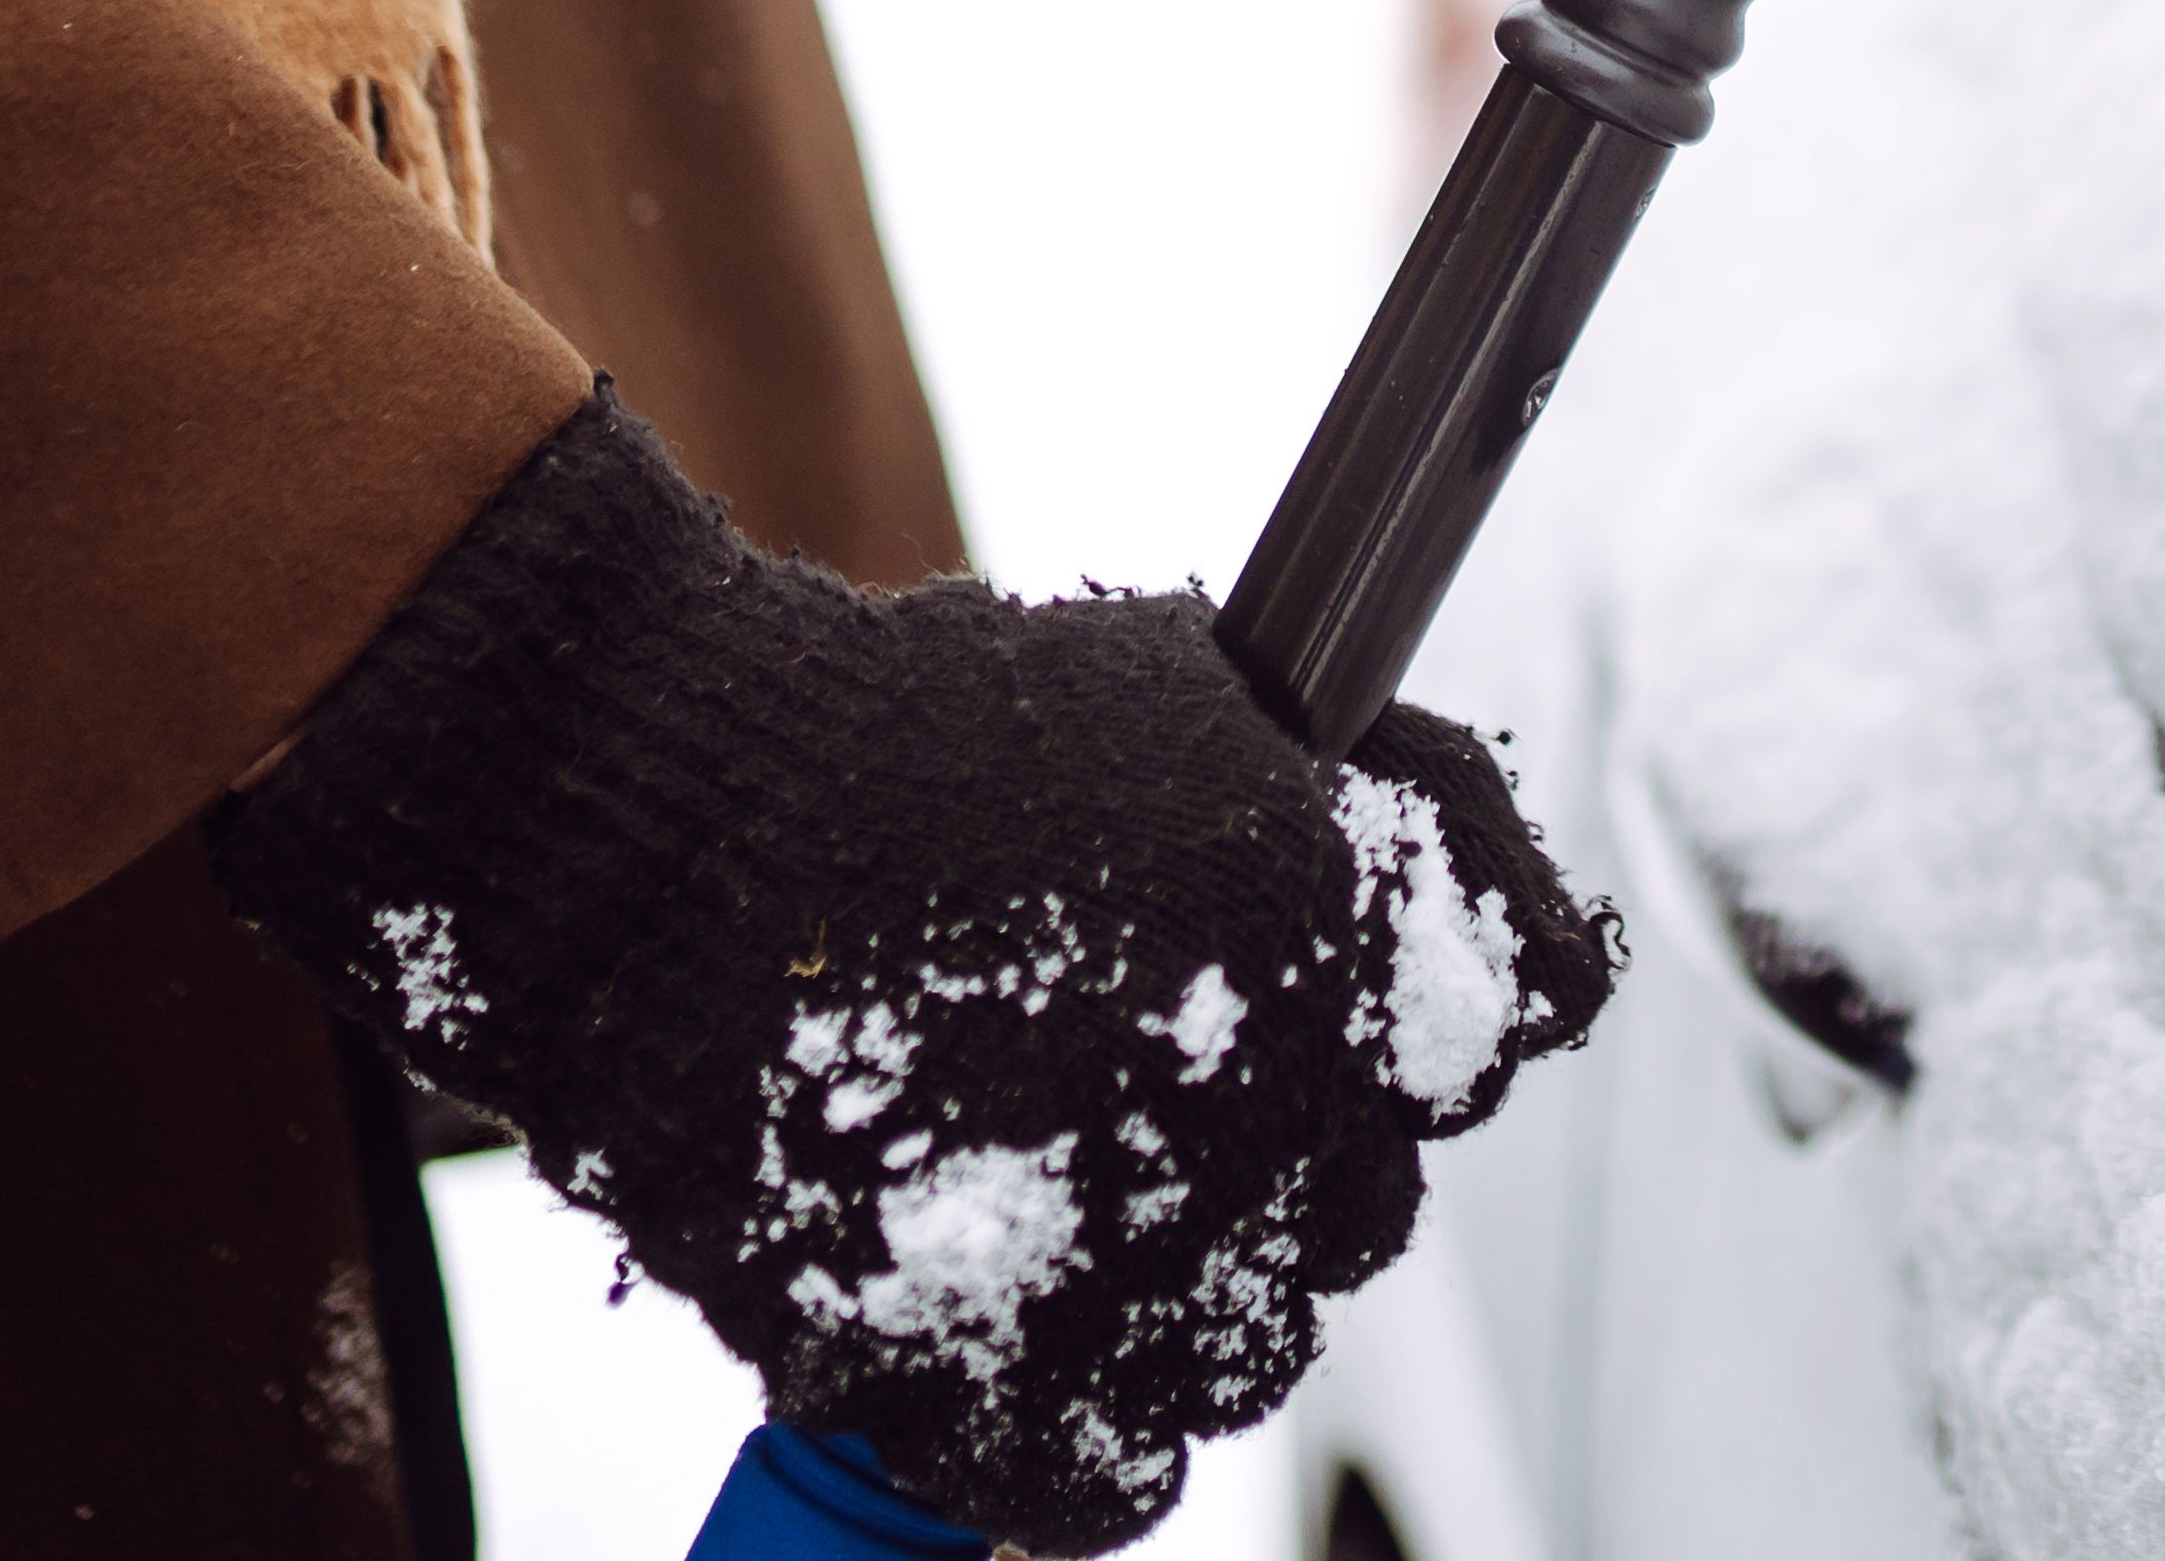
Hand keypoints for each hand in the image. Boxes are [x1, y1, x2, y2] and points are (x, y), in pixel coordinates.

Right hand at [211, 395, 1615, 1554]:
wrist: (659, 825)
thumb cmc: (900, 739)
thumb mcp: (1180, 691)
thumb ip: (1368, 800)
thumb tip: (1502, 909)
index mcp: (1332, 906)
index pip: (1506, 1007)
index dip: (1412, 1013)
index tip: (1334, 1017)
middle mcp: (1268, 1080)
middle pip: (1370, 1197)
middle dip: (1283, 1159)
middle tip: (1141, 1106)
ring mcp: (1132, 1240)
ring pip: (1250, 1345)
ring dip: (1180, 1297)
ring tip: (1052, 1206)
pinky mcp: (985, 1373)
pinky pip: (1107, 1472)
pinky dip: (1067, 1429)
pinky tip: (1007, 1337)